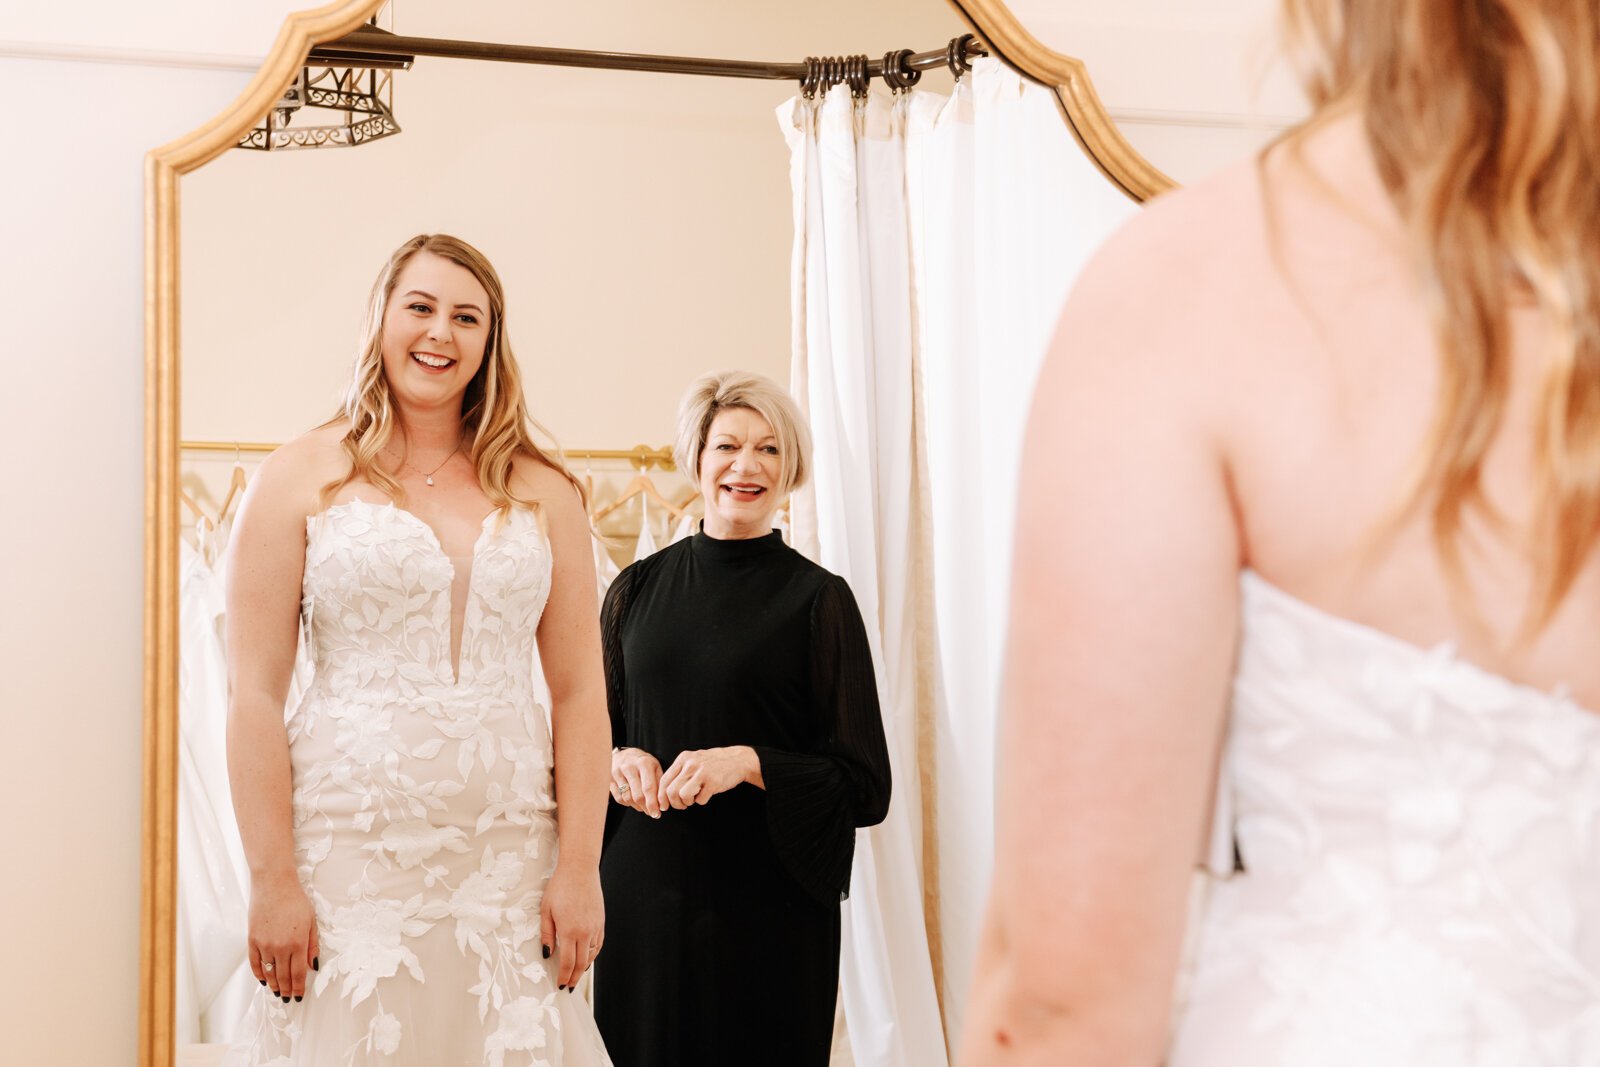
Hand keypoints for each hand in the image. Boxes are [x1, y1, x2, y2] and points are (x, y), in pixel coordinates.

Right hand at [248, 871, 318, 1002]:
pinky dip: (259, 974)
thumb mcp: (311, 921)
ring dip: (274, 985)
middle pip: (283, 976)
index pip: (298, 973)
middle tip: (288, 998)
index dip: (298, 987)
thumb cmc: (296, 900)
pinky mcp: (252, 940)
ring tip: (278, 993)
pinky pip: (255, 963)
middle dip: (287, 990)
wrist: (273, 884)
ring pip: (269, 973)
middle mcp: (280, 947)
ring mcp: (264, 945)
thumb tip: (313, 965)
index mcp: (298, 943)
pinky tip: (264, 980)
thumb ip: (312, 945)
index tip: (299, 996)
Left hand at [541, 860, 603, 990]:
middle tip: (569, 987)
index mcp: (569, 931)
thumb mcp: (546, 911)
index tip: (560, 985)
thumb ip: (546, 934)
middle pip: (581, 963)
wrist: (580, 870)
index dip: (564, 977)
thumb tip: (547, 954)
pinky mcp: (601, 921)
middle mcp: (585, 932)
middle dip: (574, 977)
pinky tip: (587, 957)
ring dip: (584, 967)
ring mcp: (595, 927)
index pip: (568, 962)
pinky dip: (593, 954)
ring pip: (592, 955)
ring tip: (576, 974)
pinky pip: (598, 944)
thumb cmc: (560, 888)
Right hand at [611, 747, 664, 817]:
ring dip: (638, 807)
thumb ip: (659, 784)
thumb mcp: (655, 767)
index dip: (653, 804)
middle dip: (646, 808)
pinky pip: (619, 798)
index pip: (649, 788)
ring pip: (628, 798)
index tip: (658, 813)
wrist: (624, 754)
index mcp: (644, 763)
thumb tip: (662, 804)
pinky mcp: (609, 780)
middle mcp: (629, 767)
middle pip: (638, 795)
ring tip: (644, 807)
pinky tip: (633, 802)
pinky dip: (628, 804)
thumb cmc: (643, 763)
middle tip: (652, 813)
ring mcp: (617, 773)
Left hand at [657, 746, 757, 809]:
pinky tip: (706, 795)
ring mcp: (702, 772)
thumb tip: (664, 793)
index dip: (661, 797)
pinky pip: (700, 800)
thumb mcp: (694, 760)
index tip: (664, 806)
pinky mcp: (713, 781)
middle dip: (675, 803)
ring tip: (694, 799)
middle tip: (682, 805)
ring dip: (687, 802)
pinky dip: (702, 801)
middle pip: (671, 791)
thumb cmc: (713, 764)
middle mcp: (691, 764)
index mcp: (683, 758)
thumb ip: (680, 772)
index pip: (664, 780)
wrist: (738, 760)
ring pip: (683, 796)